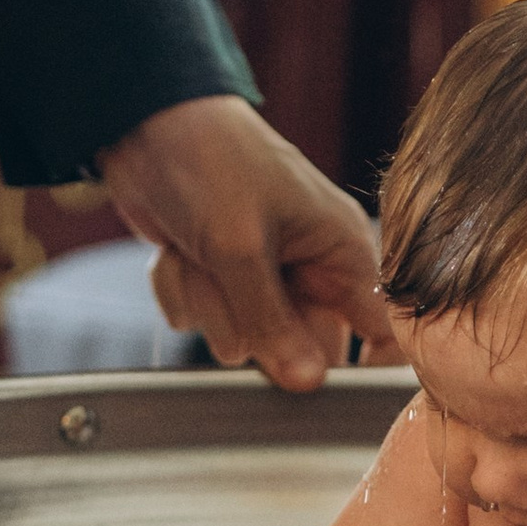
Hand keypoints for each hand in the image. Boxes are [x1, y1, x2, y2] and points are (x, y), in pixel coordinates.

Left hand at [96, 95, 397, 393]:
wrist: (144, 123)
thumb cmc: (210, 164)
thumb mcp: (241, 247)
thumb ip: (272, 322)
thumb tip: (310, 384)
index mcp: (340, 248)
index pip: (382, 328)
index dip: (368, 369)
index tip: (333, 402)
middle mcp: (308, 266)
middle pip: (300, 346)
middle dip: (253, 326)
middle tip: (232, 285)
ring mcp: (260, 272)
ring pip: (241, 338)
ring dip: (209, 303)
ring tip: (198, 254)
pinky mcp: (217, 275)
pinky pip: (202, 320)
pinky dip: (183, 291)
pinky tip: (176, 251)